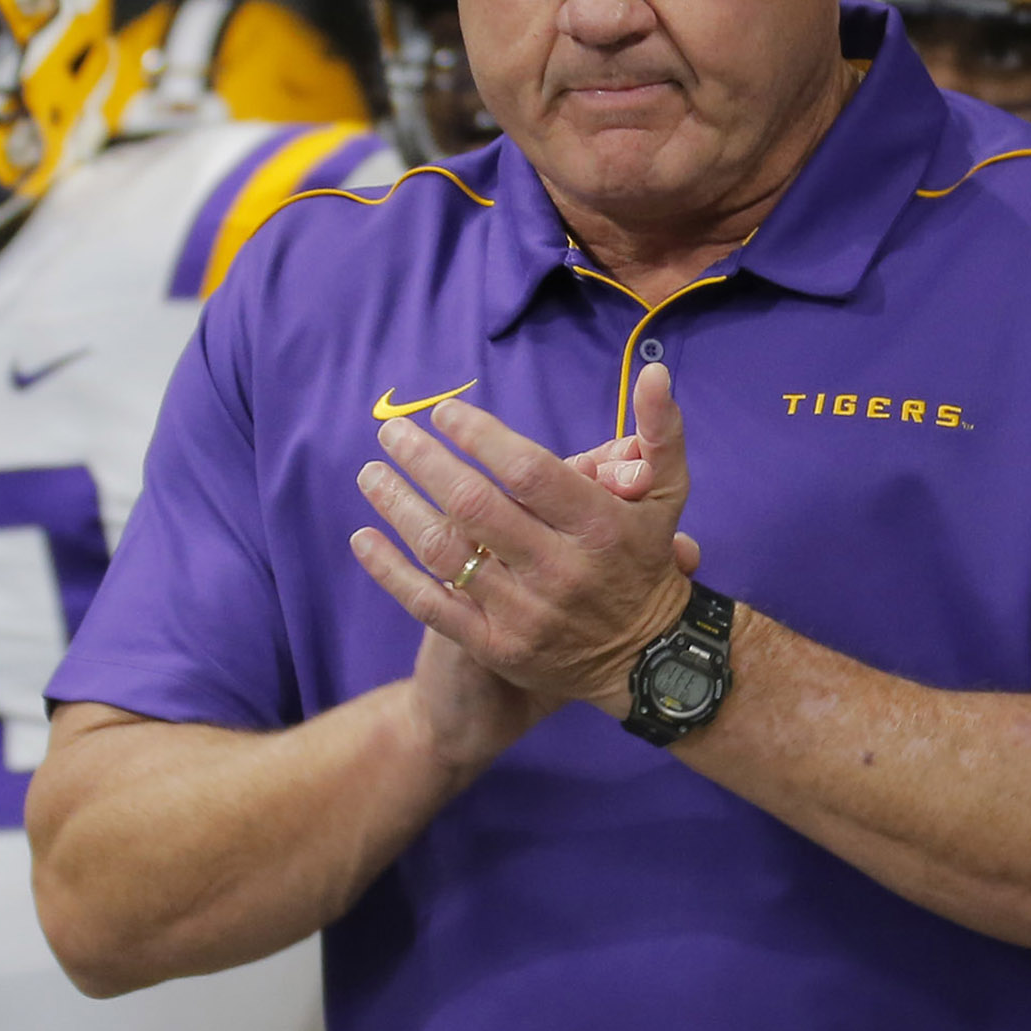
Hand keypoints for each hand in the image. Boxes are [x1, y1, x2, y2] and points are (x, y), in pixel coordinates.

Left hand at [352, 360, 696, 713]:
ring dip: (400, 508)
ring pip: (446, 553)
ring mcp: (526, 613)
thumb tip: (653, 373)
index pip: (529, 472)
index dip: (480, 437)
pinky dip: (391, 572)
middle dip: (425, 463)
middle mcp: (561, 570)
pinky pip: (432, 606)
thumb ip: (660, 433)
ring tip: (372, 474)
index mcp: (600, 526)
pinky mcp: (498, 647)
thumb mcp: (667, 496)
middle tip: (392, 432)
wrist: (646, 658)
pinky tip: (363, 539)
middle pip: (477, 507)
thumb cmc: (645, 559)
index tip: (444, 414)